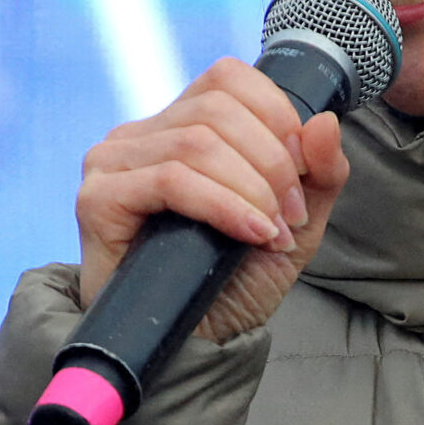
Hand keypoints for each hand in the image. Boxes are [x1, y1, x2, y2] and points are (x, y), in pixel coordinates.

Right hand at [74, 58, 352, 339]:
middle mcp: (142, 135)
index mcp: (181, 125)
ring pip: (197, 143)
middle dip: (272, 163)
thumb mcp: (296, 224)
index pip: (229, 78)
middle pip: (218, 108)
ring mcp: (114, 163)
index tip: (301, 175)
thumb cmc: (234, 282)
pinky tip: (249, 234)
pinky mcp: (99, 199)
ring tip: (271, 233)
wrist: (194, 346)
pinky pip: (170, 180)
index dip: (277, 115)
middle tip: (290, 217)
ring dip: (252, 189)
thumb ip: (318, 173)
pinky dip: (223, 206)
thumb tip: (324, 120)